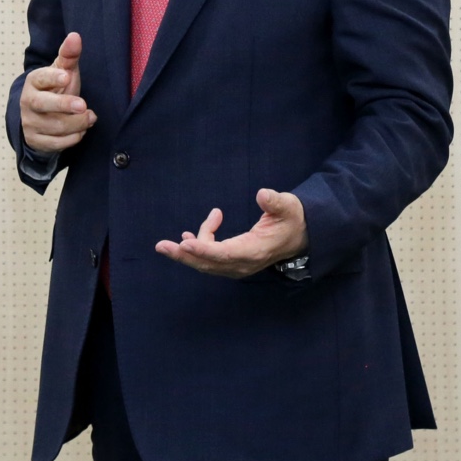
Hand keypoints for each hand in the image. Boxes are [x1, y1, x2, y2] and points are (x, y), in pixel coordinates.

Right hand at [19, 32, 95, 152]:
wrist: (42, 116)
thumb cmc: (56, 88)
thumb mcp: (63, 71)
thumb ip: (69, 55)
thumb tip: (75, 36)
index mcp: (34, 81)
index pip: (40, 78)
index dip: (53, 78)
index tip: (67, 77)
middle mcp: (28, 102)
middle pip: (43, 105)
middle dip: (64, 105)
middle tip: (83, 105)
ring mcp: (30, 123)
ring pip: (54, 126)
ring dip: (77, 123)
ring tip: (91, 116)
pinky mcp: (36, 140)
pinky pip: (56, 143)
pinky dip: (73, 138)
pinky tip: (81, 130)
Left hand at [154, 188, 308, 278]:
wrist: (299, 237)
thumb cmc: (292, 218)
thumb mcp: (288, 206)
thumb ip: (275, 201)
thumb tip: (262, 194)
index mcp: (255, 250)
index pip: (225, 253)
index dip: (204, 249)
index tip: (185, 244)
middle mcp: (244, 263)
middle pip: (209, 264)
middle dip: (184, 255)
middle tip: (161, 245)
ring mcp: (238, 266)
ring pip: (207, 264)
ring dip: (187, 253)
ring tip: (168, 242)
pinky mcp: (234, 262)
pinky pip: (211, 261)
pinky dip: (197, 251)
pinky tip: (187, 238)